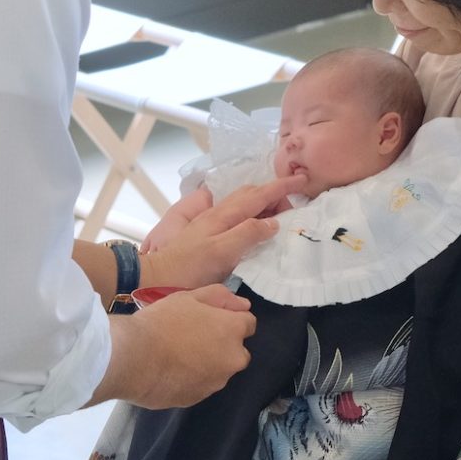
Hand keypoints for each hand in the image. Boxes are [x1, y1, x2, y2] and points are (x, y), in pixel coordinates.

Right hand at [99, 284, 254, 408]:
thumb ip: (221, 297)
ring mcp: (216, 382)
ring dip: (209, 362)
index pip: (248, 323)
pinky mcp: (198, 399)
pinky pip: (201, 385)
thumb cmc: (161, 322)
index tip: (209, 319)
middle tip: (194, 337)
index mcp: (233, 331)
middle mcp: (232, 359)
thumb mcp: (189, 297)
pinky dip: (193, 378)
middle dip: (223, 345)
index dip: (229, 319)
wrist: (132, 358)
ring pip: (220, 370)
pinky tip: (171, 371)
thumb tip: (244, 306)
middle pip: (237, 351)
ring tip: (178, 355)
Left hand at [140, 176, 304, 288]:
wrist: (157, 278)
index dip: (282, 187)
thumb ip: (247, 234)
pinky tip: (256, 226)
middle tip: (296, 207)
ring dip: (265, 203)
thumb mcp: (222, 252)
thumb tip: (273, 221)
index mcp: (225, 214)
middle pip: (252, 195)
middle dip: (276, 195)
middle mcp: (219, 213)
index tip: (303, 180)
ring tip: (281, 214)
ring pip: (244, 204)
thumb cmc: (190, 268)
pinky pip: (238, 216)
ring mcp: (213, 222)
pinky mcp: (210, 233)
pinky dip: (254, 214)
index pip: (259, 194)